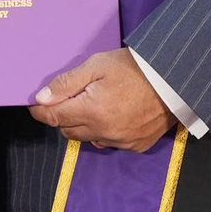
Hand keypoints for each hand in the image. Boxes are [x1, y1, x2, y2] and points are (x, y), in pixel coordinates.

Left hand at [27, 48, 174, 151]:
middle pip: (68, 131)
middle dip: (63, 117)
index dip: (41, 111)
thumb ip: (67, 83)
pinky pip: (109, 142)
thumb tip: (42, 98)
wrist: (173, 79)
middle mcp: (104, 132)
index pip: (54, 118)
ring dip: (84, 125)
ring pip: (88, 139)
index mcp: (92, 111)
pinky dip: (105, 132)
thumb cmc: (133, 68)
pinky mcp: (136, 145)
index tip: (36, 104)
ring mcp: (121, 141)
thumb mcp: (97, 66)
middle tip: (70, 99)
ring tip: (95, 104)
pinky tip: (113, 114)